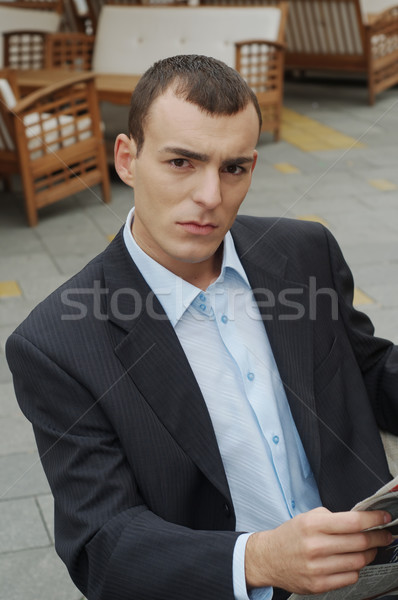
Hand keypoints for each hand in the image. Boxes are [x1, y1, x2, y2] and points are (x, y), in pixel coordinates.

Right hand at [245, 507, 392, 594]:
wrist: (269, 558)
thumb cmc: (290, 536)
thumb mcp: (307, 517)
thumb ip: (332, 518)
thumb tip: (360, 521)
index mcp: (313, 525)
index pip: (353, 522)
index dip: (374, 520)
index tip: (384, 518)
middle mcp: (316, 546)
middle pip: (360, 543)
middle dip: (378, 538)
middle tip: (384, 535)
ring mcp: (318, 568)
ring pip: (358, 562)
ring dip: (369, 554)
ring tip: (369, 549)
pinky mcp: (319, 585)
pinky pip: (350, 577)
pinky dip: (355, 569)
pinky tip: (352, 562)